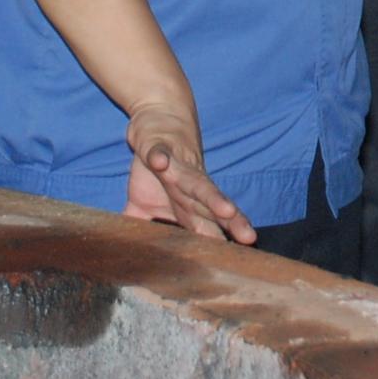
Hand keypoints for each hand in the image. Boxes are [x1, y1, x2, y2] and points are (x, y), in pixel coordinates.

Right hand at [121, 104, 255, 243]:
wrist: (158, 116)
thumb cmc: (158, 163)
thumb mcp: (143, 202)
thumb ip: (142, 227)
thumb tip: (128, 257)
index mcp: (186, 202)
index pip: (207, 225)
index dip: (221, 242)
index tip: (239, 262)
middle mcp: (187, 186)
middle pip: (211, 207)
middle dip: (230, 223)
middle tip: (249, 238)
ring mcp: (174, 165)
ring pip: (196, 182)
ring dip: (210, 197)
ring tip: (225, 210)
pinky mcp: (158, 145)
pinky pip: (158, 151)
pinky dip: (159, 157)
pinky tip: (159, 163)